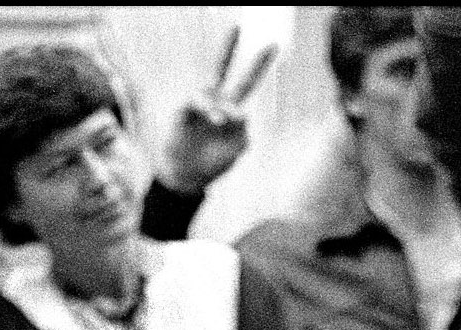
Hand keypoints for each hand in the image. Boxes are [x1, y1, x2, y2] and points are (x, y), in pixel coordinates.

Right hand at [158, 28, 276, 195]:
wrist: (188, 173)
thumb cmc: (214, 162)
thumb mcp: (237, 149)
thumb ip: (244, 131)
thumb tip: (238, 111)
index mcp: (233, 108)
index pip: (248, 81)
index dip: (259, 64)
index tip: (274, 44)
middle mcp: (217, 99)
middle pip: (225, 66)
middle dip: (230, 45)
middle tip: (239, 25)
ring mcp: (201, 101)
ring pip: (213, 86)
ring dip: (220, 108)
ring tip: (218, 122)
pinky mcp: (186, 107)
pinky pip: (199, 100)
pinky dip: (208, 109)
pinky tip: (214, 119)